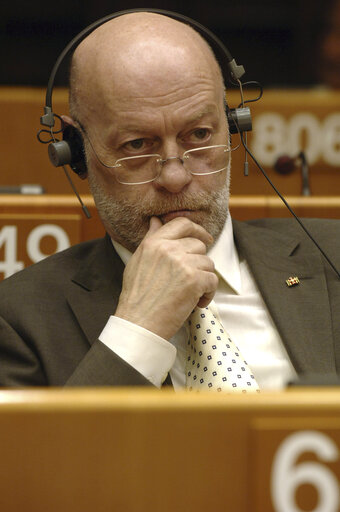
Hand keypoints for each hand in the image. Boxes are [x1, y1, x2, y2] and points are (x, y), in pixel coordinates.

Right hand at [114, 216, 217, 339]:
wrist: (139, 322)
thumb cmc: (137, 296)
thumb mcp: (138, 261)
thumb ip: (151, 239)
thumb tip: (156, 221)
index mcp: (154, 243)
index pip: (182, 223)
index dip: (197, 230)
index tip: (205, 239)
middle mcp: (169, 249)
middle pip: (199, 245)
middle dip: (199, 262)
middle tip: (191, 279)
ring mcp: (183, 263)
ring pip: (208, 263)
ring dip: (204, 279)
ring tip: (191, 293)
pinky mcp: (194, 280)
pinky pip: (213, 280)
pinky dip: (208, 293)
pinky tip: (196, 302)